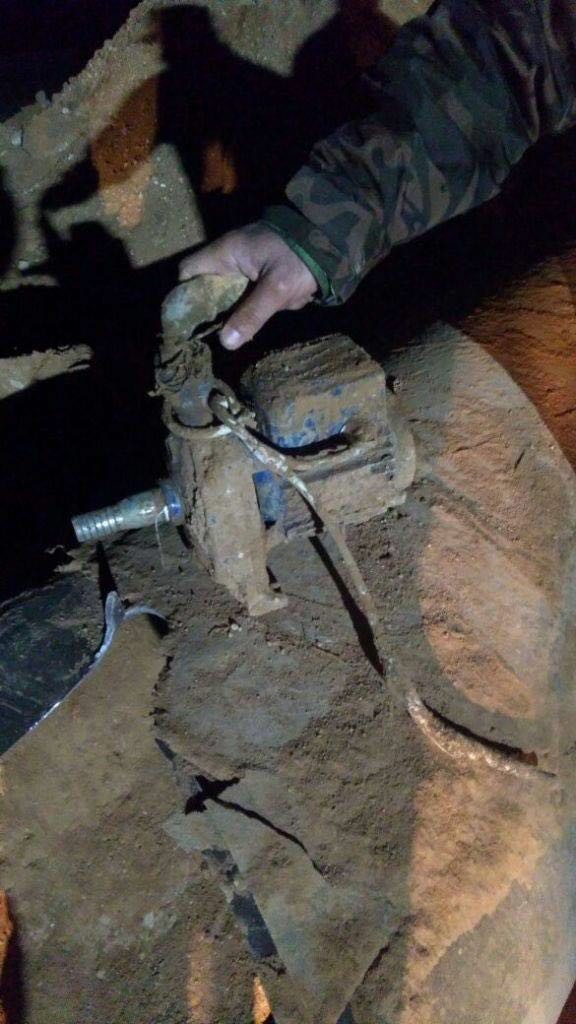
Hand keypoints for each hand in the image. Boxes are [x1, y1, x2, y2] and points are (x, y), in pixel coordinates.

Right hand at [179, 223, 316, 349]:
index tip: (184, 322)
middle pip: (204, 287)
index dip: (181, 296)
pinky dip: (246, 310)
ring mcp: (245, 267)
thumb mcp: (276, 288)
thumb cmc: (301, 257)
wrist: (335, 241)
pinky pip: (245, 297)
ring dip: (227, 313)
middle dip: (206, 311)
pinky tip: (246, 327)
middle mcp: (229, 258)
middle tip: (204, 337)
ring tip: (223, 337)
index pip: (187, 272)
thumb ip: (251, 315)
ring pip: (225, 295)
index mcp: (225, 253)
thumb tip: (225, 343)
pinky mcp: (260, 276)